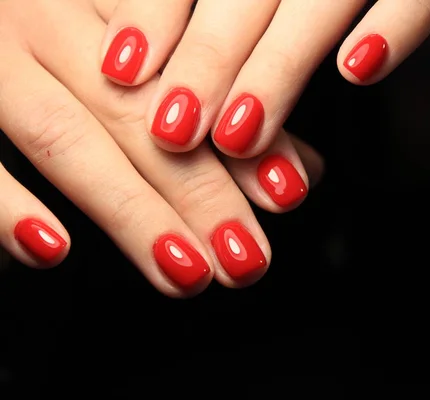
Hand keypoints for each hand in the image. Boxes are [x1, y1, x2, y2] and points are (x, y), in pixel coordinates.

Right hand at [0, 0, 321, 296]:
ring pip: (65, 135)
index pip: (191, 72)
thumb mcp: (143, 39)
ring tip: (187, 271)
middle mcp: (48, 14)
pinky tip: (51, 248)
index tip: (287, 189)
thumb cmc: (70, 29)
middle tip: (246, 256)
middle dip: (200, 190)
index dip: (241, 133)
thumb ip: (214, 95)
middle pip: (137, 112)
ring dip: (132, 212)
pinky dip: (4, 205)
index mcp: (112, 3)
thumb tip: (298, 161)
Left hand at [100, 0, 429, 157]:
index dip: (157, 11)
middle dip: (208, 56)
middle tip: (171, 129)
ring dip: (278, 62)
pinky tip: (359, 69)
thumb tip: (141, 87)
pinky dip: (397, 23)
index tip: (122, 72)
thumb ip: (217, 26)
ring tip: (238, 135)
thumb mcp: (265, 7)